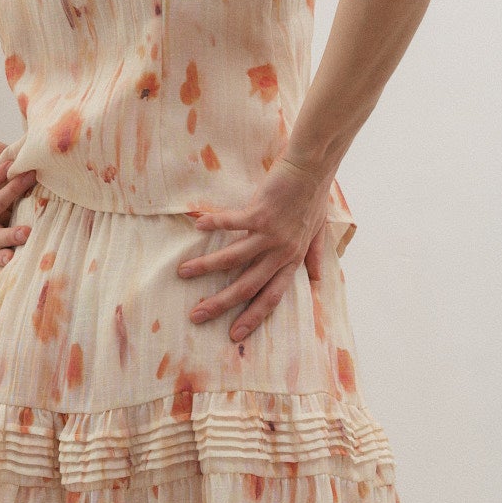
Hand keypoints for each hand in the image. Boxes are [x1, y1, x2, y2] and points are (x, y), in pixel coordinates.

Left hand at [0, 126, 39, 269]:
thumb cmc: (3, 164)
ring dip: (12, 190)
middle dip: (10, 237)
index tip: (18, 259)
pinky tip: (6, 166)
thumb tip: (67, 193)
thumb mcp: (22, 180)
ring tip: (28, 174)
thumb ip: (36, 190)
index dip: (5, 256)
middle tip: (27, 233)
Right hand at [177, 152, 331, 345]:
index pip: (272, 296)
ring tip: (183, 272)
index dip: (253, 317)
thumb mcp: (318, 232)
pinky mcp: (261, 213)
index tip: (235, 334)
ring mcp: (271, 234)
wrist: (314, 168)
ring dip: (206, 267)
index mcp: (292, 259)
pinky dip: (214, 224)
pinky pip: (231, 224)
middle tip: (197, 316)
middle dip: (221, 304)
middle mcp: (281, 252)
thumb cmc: (314, 197)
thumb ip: (315, 256)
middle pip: (248, 286)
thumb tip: (318, 280)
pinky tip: (197, 226)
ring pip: (233, 259)